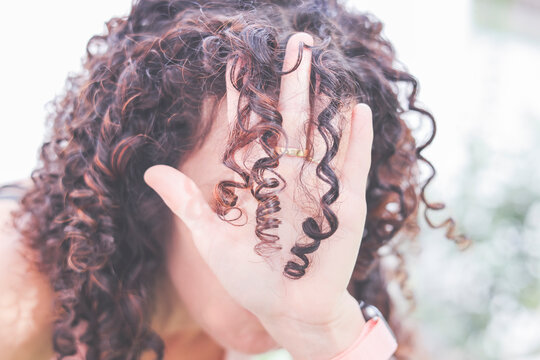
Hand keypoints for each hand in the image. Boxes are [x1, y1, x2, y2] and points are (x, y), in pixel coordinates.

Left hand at [144, 32, 373, 358]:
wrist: (288, 310)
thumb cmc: (251, 279)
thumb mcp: (212, 240)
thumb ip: (189, 204)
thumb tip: (150, 173)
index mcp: (260, 181)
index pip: (252, 130)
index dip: (245, 97)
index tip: (239, 62)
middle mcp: (290, 177)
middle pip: (290, 120)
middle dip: (291, 81)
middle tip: (294, 42)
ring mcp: (319, 188)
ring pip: (319, 133)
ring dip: (320, 98)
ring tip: (319, 62)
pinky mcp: (346, 205)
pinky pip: (353, 167)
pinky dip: (358, 139)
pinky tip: (357, 108)